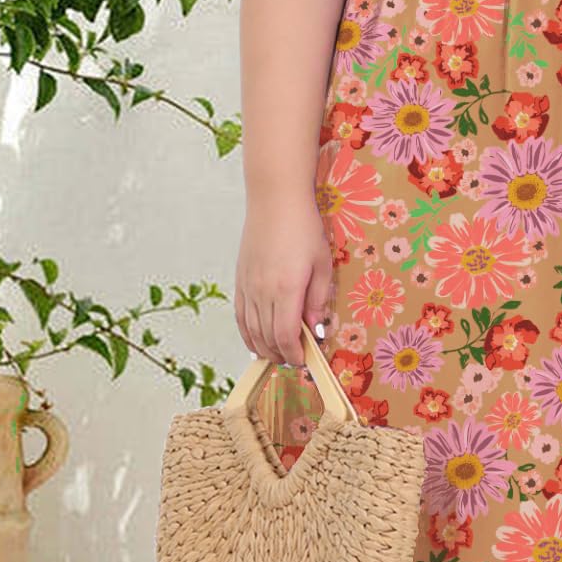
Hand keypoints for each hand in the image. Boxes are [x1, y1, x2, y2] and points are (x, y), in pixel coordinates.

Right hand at [233, 192, 332, 368]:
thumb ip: (318, 299)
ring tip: (279, 355)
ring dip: (265, 349)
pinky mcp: (239, 281)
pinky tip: (256, 343)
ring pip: (252, 331)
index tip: (306, 360)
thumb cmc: (304, 228)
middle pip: (268, 338)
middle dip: (282, 355)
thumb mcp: (322, 264)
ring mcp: (248, 287)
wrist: (274, 201)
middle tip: (296, 360)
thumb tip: (316, 330)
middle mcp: (263, 292)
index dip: (295, 354)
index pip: (286, 336)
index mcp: (286, 290)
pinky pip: (240, 317)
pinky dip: (247, 334)